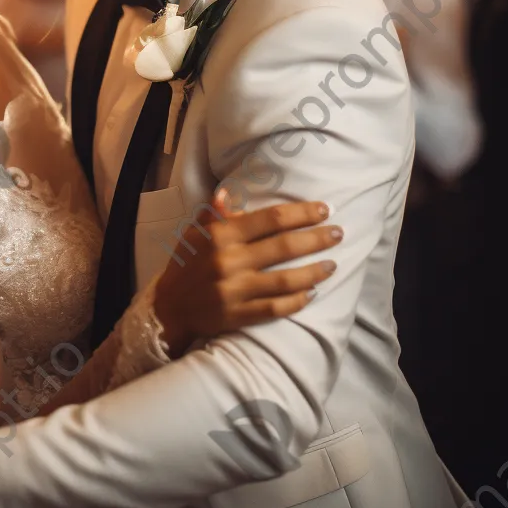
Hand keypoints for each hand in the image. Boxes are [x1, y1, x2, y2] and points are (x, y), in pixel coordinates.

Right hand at [153, 197, 340, 357]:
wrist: (169, 307)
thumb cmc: (186, 264)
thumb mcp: (196, 233)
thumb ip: (216, 215)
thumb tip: (228, 192)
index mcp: (221, 235)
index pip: (270, 219)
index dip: (301, 213)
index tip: (324, 209)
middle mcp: (229, 261)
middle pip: (284, 247)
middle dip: (317, 238)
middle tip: (338, 233)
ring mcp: (235, 290)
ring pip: (286, 280)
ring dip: (314, 271)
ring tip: (333, 264)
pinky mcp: (238, 315)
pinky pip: (276, 308)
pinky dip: (297, 301)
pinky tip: (312, 293)